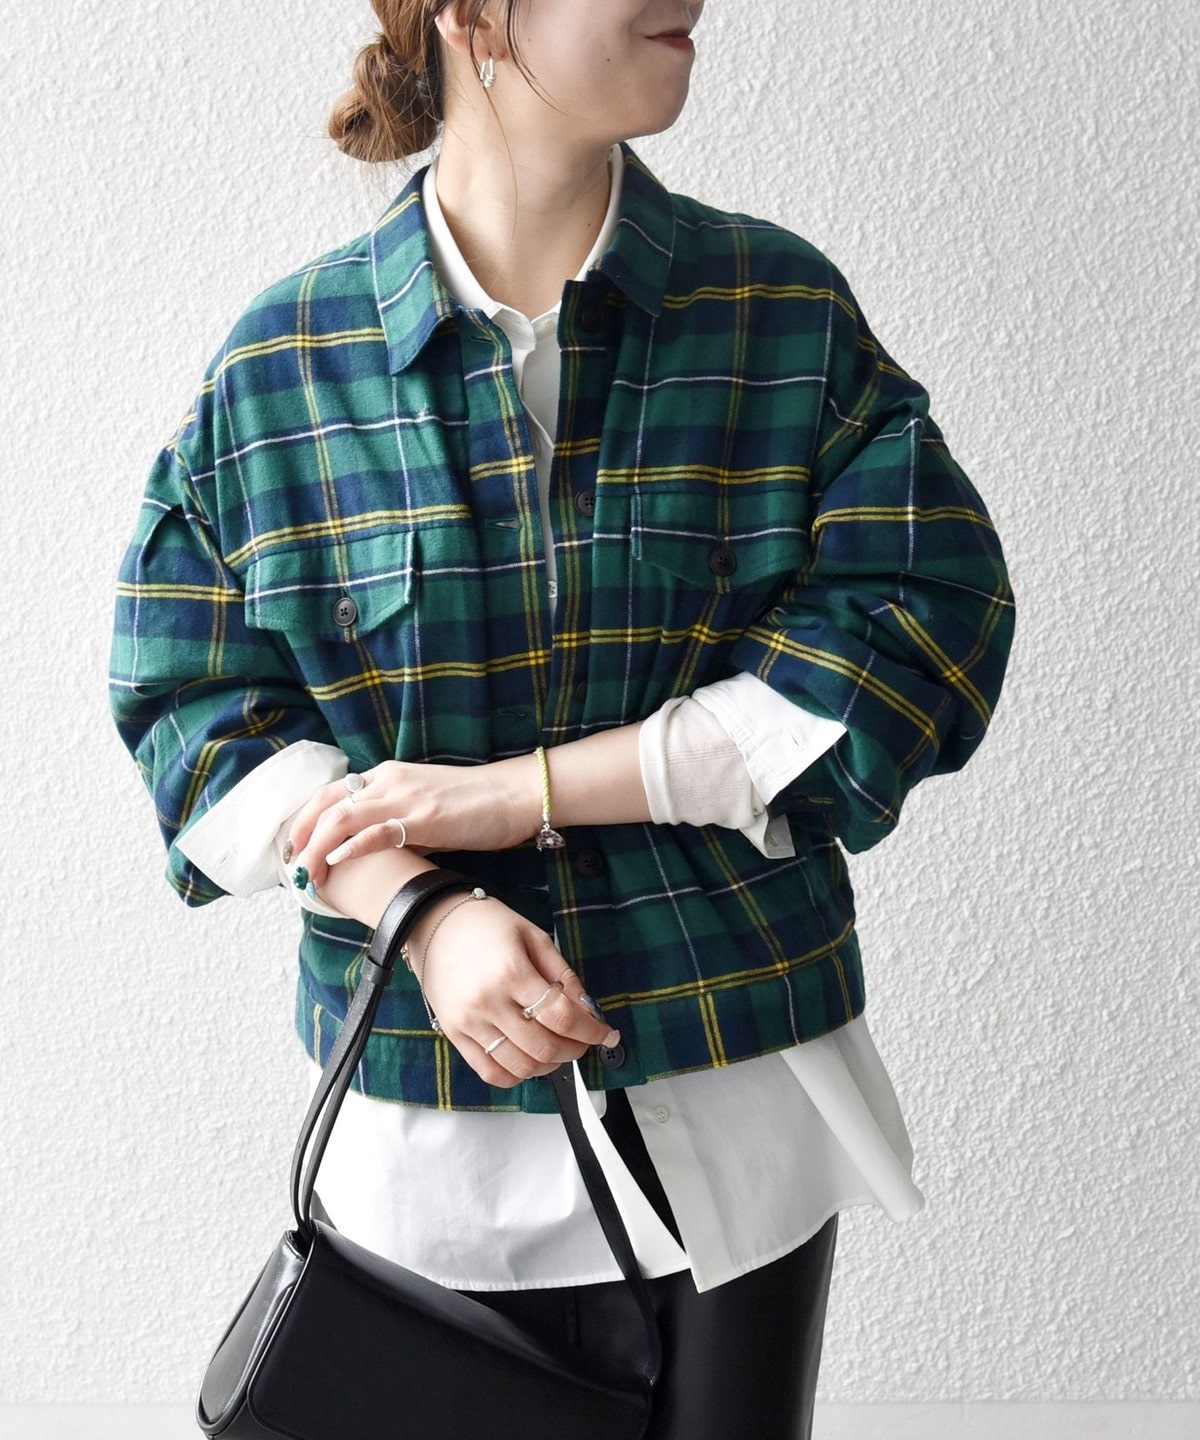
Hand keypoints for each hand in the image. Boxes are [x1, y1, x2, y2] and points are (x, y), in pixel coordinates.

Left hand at [287, 758, 540, 890]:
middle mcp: (390, 780)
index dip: (306, 819)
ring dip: (316, 847)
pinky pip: (378, 830)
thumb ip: (398, 822)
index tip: (294, 846)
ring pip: (342, 816)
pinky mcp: (424, 818)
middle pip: (326, 802)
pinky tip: (336, 862)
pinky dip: (351, 846)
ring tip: (305, 874)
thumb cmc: (476, 805)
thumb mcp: (426, 807)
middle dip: (301, 835)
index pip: (332, 792)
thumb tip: (377, 850)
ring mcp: (405, 797)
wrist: (514, 795)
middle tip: (290, 865)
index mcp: (389, 776)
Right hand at [409, 891, 619, 1088]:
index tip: (606, 1033)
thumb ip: (563, 975)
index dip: (591, 1031)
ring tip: (558, 1049)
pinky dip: (517, 1075)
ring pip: (520, 1066)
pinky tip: (530, 1061)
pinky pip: (490, 1072)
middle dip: (575, 1050)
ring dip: (550, 1066)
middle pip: (544, 1047)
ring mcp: (468, 1023)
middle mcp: (488, 1002)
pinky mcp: (454, 1034)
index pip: (562, 1017)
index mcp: (512, 973)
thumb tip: (588, 1009)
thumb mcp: (534, 937)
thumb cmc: (486, 924)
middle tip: (583, 1041)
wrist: (434, 922)